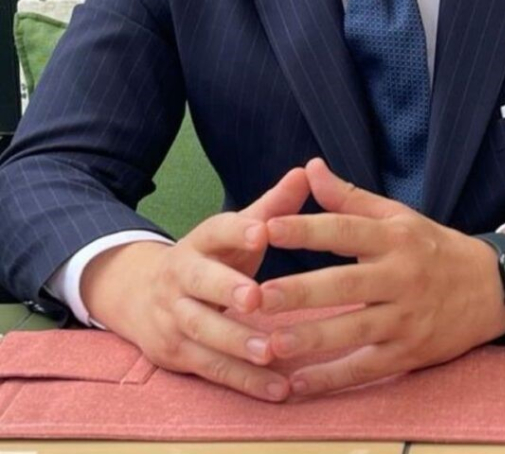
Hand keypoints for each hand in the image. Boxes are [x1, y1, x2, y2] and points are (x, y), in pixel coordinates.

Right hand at [80, 167, 309, 401]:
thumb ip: (273, 207)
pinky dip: (244, 381)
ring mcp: (174, 316)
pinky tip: (278, 387)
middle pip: (199, 282)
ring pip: (202, 330)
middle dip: (226, 289)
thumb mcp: (236, 232)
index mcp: (200, 241)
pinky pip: (211, 368)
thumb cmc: (212, 259)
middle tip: (257, 298)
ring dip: (236, 343)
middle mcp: (181, 276)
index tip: (261, 233)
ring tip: (271, 351)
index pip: (216, 231)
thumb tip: (308, 170)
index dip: (237, 231)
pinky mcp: (176, 354)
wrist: (142, 294)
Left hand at [257, 158, 504, 395]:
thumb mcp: (398, 216)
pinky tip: (297, 382)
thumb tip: (310, 168)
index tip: (268, 227)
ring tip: (271, 342)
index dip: (307, 229)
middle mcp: (401, 276)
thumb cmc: (433, 247)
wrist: (493, 289)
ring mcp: (407, 318)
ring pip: (354, 329)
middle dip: (299, 291)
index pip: (345, 230)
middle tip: (256, 295)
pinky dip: (332, 378)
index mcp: (395, 237)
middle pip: (345, 284)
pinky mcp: (410, 353)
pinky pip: (366, 367)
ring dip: (311, 338)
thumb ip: (349, 197)